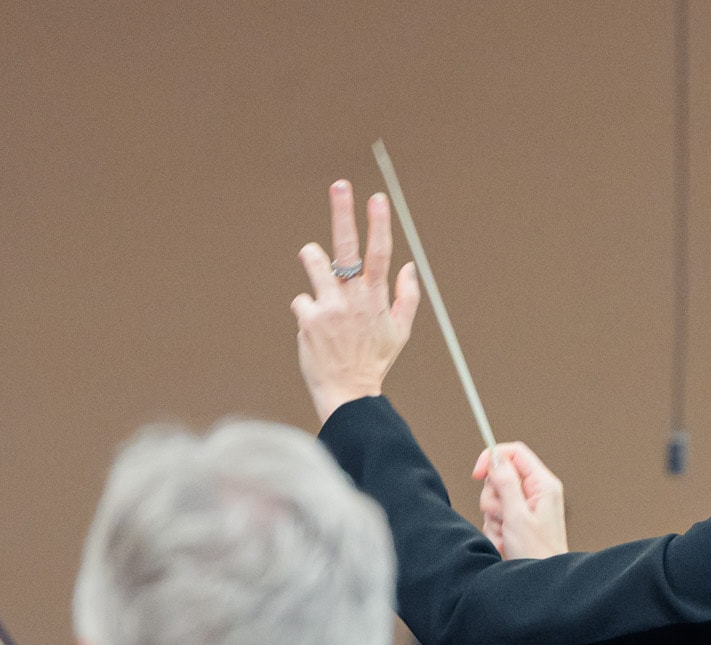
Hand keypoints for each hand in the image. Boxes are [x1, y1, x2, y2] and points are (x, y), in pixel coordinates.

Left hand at [292, 179, 420, 423]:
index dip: (379, 224)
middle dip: (344, 213)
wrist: (349, 392)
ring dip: (312, 258)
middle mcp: (353, 299)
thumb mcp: (400, 331)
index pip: (380, 254)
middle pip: (347, 247)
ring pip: (314, 262)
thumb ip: (407, 296)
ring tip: (313, 260)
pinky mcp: (308, 319)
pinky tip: (314, 330)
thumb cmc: (374, 360)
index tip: (378, 198)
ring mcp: (330, 307)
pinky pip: (301, 300)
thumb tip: (409, 266)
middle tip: (340, 185)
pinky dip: (307, 311)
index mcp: (376, 299)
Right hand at [473, 440, 567, 557]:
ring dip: (493, 517)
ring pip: (494, 498)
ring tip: (507, 533)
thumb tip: (496, 457)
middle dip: (492, 497)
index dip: (493, 458)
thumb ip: (506, 483)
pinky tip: (506, 541)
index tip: (477, 474)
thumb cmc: (537, 552)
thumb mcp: (517, 515)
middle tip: (502, 516)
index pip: (514, 453)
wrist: (541, 582)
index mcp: (543, 485)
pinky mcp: (517, 521)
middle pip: (500, 476)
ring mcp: (526, 508)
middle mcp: (536, 493)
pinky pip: (495, 516)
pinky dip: (495, 529)